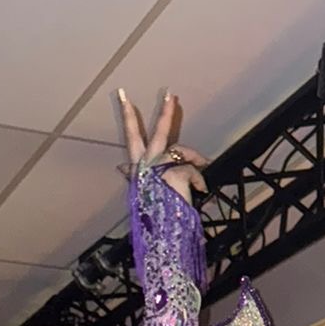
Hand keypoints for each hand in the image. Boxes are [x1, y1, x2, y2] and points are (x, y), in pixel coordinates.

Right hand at [118, 89, 206, 203]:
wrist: (162, 230)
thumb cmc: (156, 212)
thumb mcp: (142, 192)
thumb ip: (134, 175)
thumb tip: (120, 166)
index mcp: (139, 168)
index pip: (132, 138)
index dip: (128, 117)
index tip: (125, 97)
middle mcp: (147, 165)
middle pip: (157, 133)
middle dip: (164, 113)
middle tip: (170, 94)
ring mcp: (160, 168)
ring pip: (180, 150)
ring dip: (193, 155)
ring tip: (204, 162)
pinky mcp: (174, 173)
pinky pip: (191, 170)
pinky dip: (198, 179)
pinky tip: (201, 189)